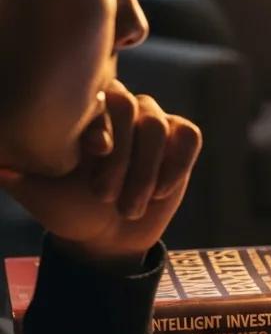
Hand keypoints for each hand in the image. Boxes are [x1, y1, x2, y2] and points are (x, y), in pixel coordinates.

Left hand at [0, 80, 201, 267]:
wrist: (107, 235)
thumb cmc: (68, 209)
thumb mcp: (39, 193)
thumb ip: (18, 175)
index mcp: (85, 111)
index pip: (99, 98)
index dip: (102, 126)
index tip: (94, 154)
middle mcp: (120, 109)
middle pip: (133, 108)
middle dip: (124, 158)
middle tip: (105, 197)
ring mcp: (153, 123)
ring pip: (159, 127)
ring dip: (146, 172)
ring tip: (131, 207)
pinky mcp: (180, 142)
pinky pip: (188, 137)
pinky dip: (176, 166)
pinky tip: (160, 193)